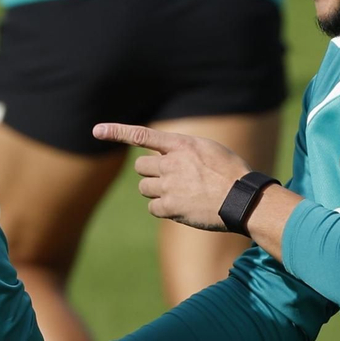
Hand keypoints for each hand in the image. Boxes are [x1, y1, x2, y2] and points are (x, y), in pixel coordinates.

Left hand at [93, 122, 248, 231]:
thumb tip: (165, 157)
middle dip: (151, 174)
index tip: (96, 131)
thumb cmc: (231, 174)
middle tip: (171, 180)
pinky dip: (163, 209)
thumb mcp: (209, 150)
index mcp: (182, 145)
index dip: (116, 132)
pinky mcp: (171, 207)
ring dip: (157, 192)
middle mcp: (172, 162)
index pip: (142, 135)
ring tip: (182, 194)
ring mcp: (170, 185)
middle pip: (141, 167)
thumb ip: (184, 151)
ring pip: (145, 188)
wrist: (243, 199)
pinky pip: (153, 208)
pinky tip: (182, 208)